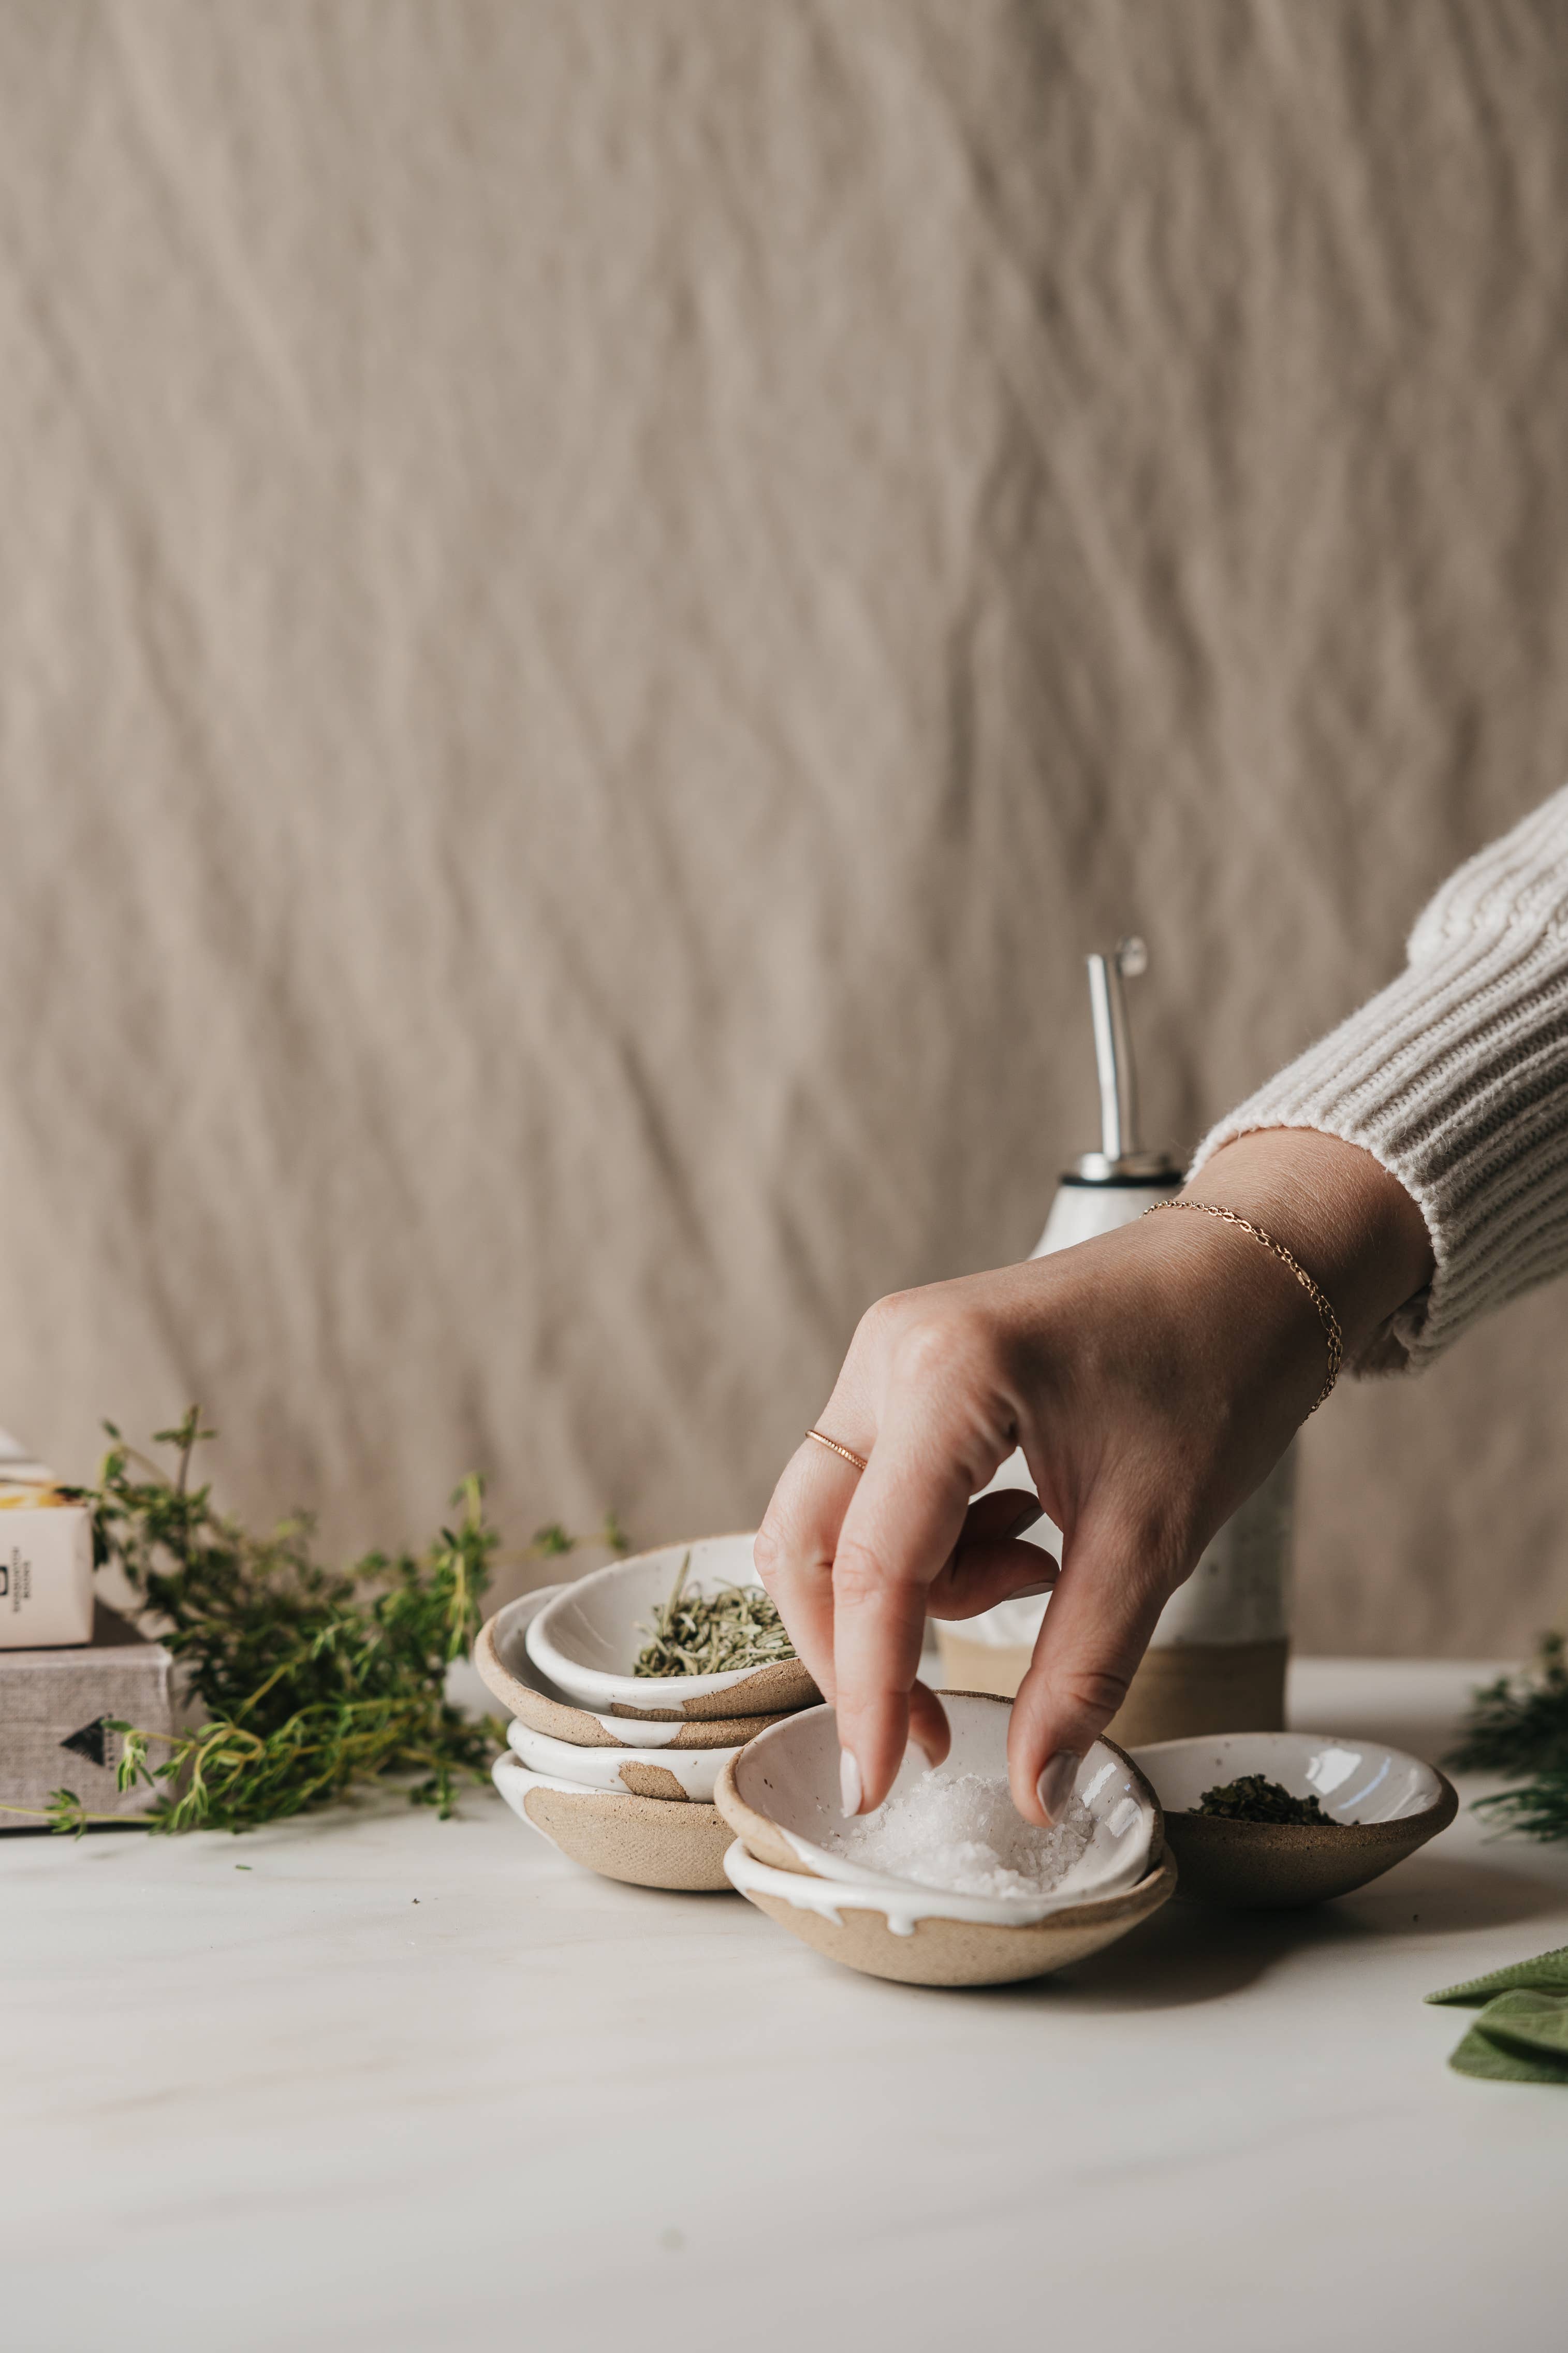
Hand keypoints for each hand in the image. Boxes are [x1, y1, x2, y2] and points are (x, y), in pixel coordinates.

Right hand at [753, 1129, 1432, 1825]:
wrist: (1255, 1272)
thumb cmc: (1218, 1370)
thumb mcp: (1153, 1539)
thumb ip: (1080, 1672)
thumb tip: (1032, 1793)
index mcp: (946, 1374)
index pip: (871, 1564)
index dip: (868, 1689)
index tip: (877, 1785)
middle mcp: (891, 1351)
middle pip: (809, 1541)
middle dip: (861, 1650)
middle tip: (938, 1731)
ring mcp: (890, 1354)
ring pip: (836, 1522)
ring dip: (917, 1591)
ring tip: (1039, 1575)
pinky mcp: (906, 1369)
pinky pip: (875, 1491)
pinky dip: (933, 1548)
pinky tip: (1025, 1533)